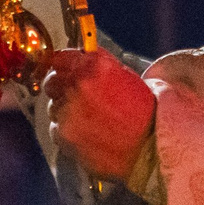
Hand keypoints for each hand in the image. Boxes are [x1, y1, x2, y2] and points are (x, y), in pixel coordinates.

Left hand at [39, 48, 154, 181]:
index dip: (59, 64)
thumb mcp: (126, 76)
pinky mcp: (66, 136)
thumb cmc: (144, 113)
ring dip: (65, 111)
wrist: (151, 146)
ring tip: (89, 120)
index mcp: (94, 67)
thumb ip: (98, 65)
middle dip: (60, 88)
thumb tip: (78, 59)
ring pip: (53, 107)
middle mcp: (78, 86)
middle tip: (74, 97)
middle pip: (52, 82)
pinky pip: (55, 129)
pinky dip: (66, 132)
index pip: (59, 58)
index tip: (60, 70)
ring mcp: (69, 112)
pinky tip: (86, 134)